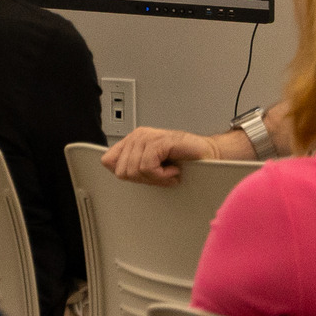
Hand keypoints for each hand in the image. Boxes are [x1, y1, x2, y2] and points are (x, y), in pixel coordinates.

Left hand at [100, 125, 219, 187]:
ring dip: (156, 178)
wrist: (207, 154)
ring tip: (169, 173)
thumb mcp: (152, 167)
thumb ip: (134, 166)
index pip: (108, 161)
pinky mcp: (159, 142)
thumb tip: (116, 172)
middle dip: (143, 180)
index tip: (145, 177)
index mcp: (132, 140)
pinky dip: (163, 175)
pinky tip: (174, 170)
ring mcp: (147, 137)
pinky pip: (148, 167)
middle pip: (122, 171)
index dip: (126, 175)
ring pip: (135, 170)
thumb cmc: (183, 161)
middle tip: (161, 176)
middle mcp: (138, 136)